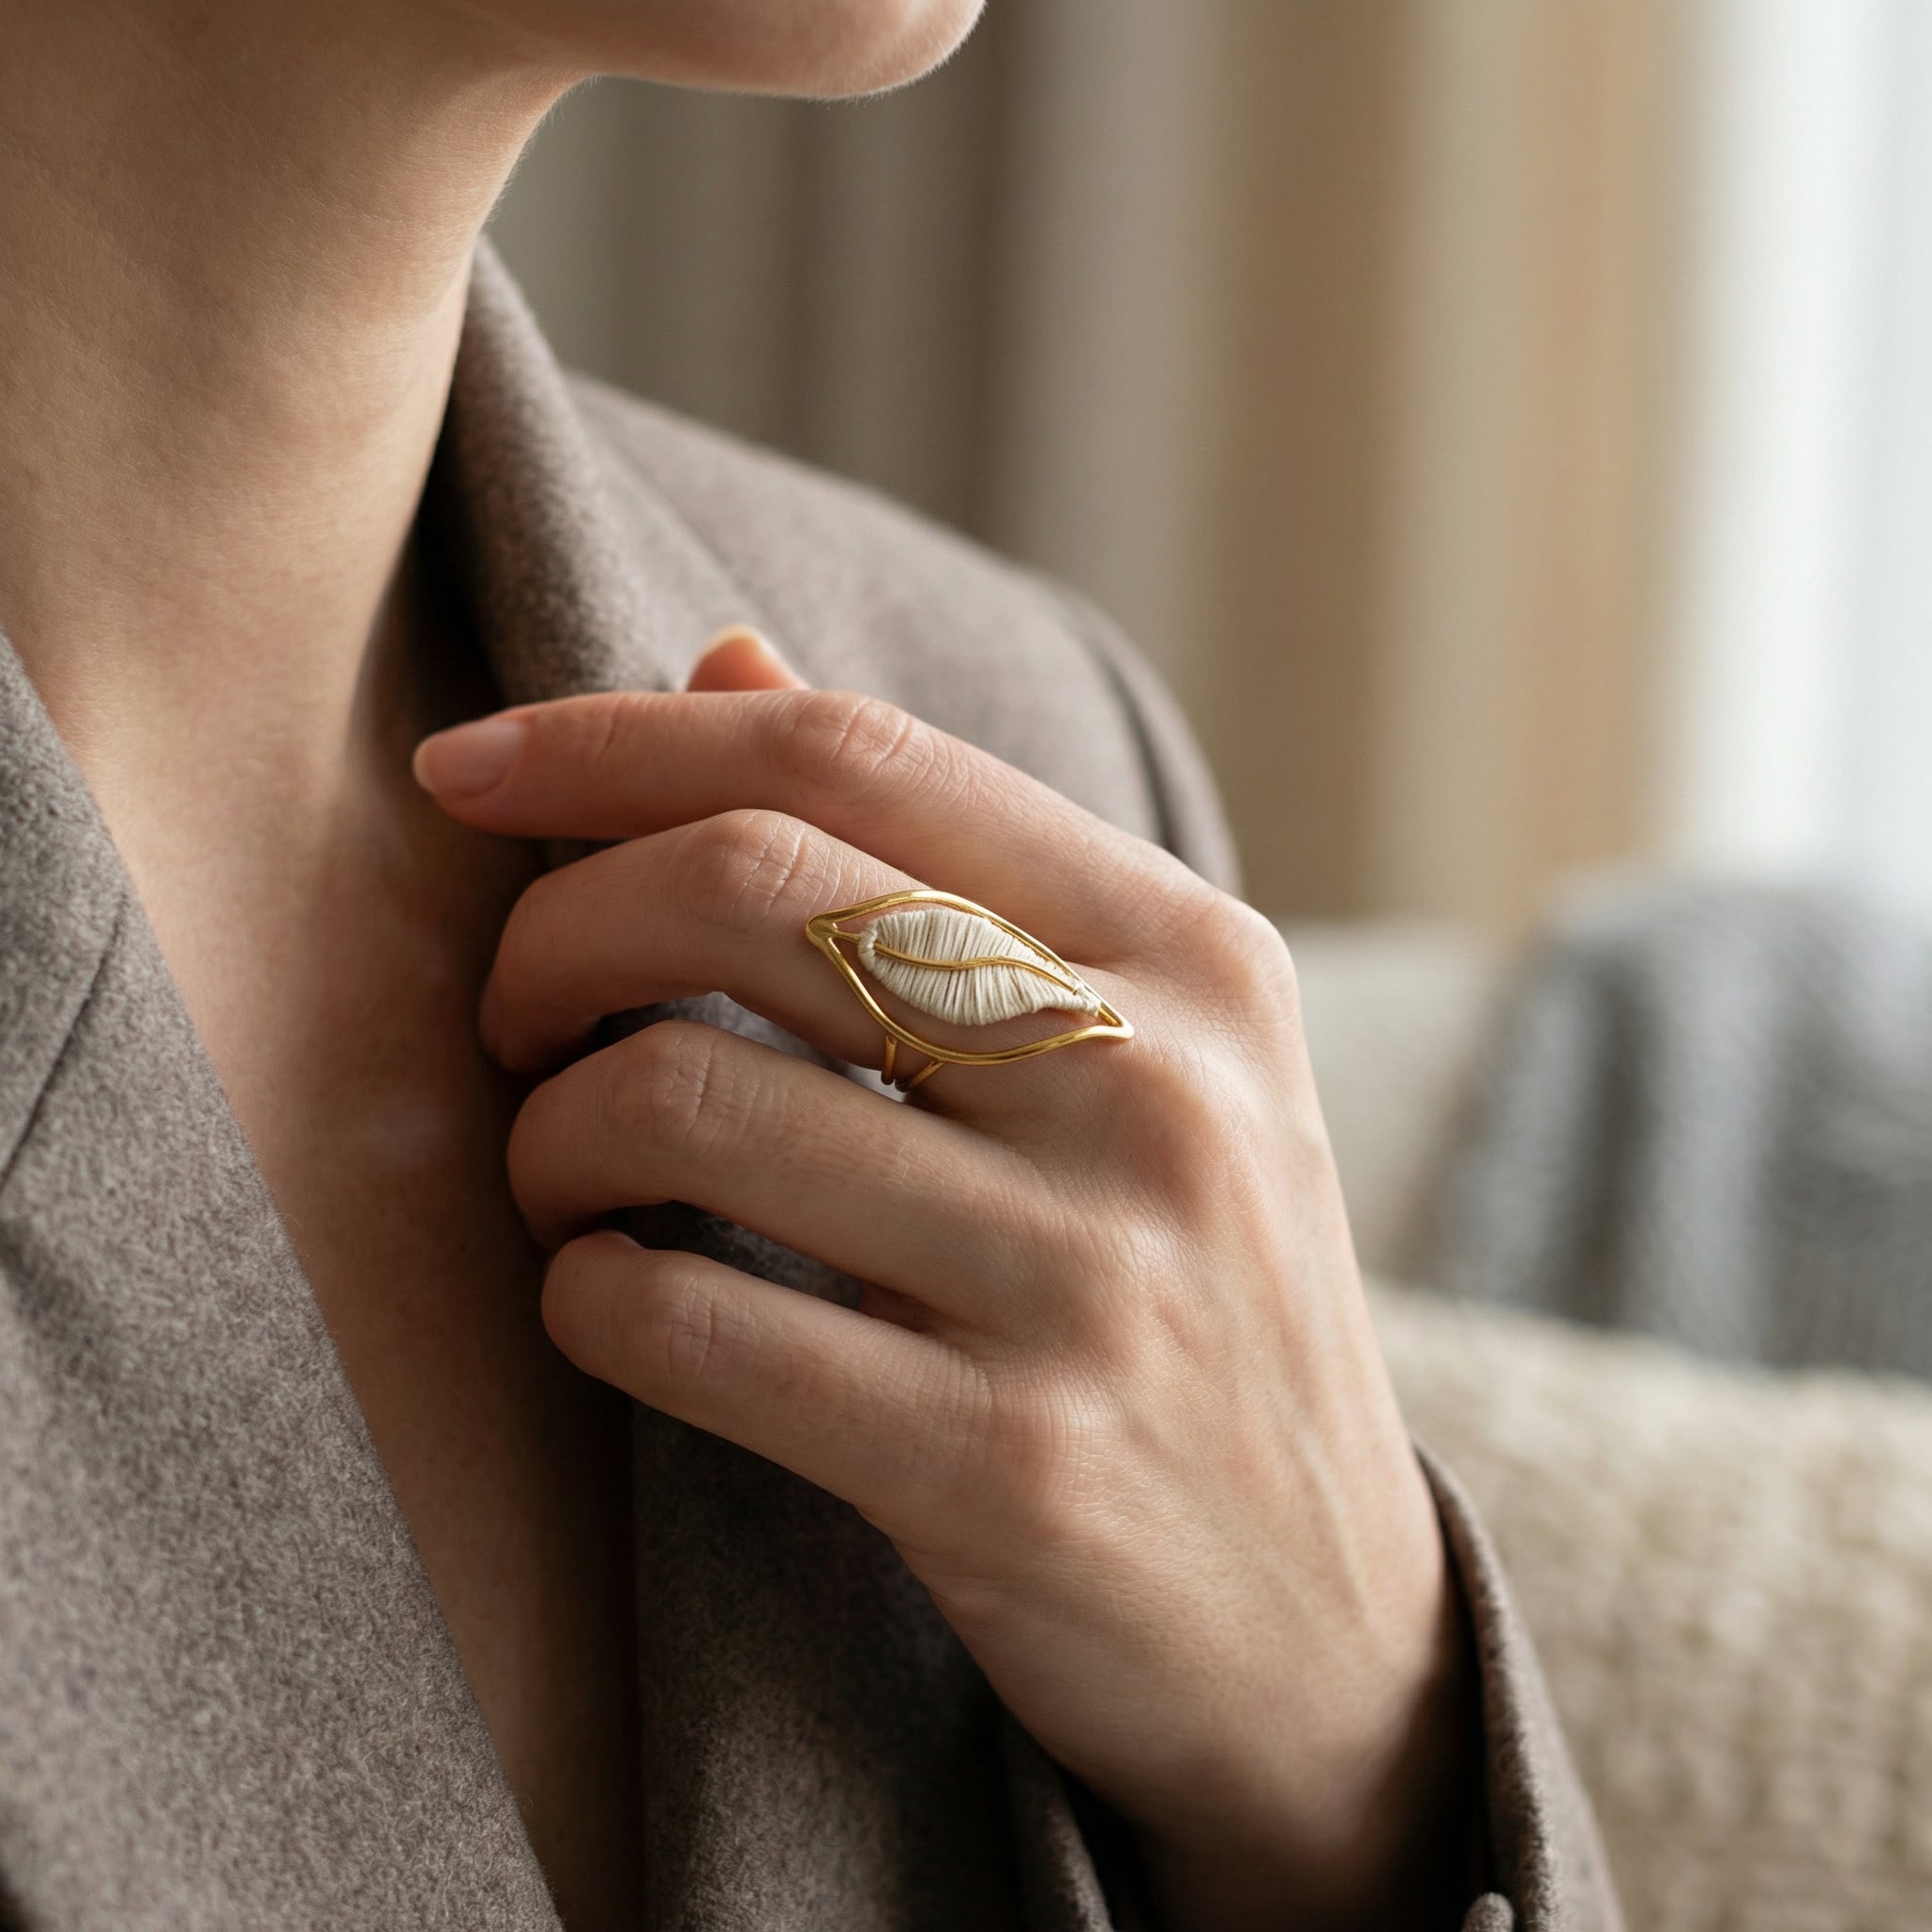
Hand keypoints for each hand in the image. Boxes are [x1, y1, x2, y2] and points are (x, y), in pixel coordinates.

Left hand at [413, 630, 1479, 1930]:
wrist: (1324, 1625)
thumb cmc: (1193, 1299)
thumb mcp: (1139, 1053)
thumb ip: (938, 855)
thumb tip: (720, 658)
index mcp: (1187, 953)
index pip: (855, 758)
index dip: (618, 737)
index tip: (467, 771)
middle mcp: (1158, 1087)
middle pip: (754, 887)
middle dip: (558, 930)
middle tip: (515, 1011)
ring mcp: (1092, 1282)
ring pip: (688, 1101)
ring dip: (549, 1130)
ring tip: (561, 1169)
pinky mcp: (1010, 1468)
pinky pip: (690, 1323)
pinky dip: (585, 1293)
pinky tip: (604, 1297)